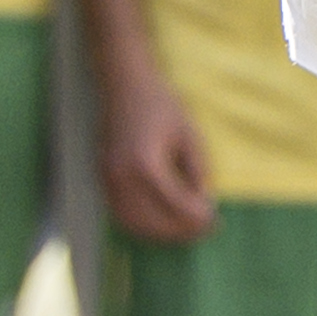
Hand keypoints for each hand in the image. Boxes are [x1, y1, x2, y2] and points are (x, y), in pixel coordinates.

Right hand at [100, 64, 216, 246]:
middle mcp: (121, 177)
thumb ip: (197, 170)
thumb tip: (203, 202)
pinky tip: (160, 221)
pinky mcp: (101, 178)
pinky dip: (141, 224)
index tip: (215, 221)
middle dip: (181, 230)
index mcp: (145, 164)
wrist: (123, 83)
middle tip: (204, 228)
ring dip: (160, 232)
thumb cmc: (160, 103)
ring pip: (134, 223)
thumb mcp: (189, 133)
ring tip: (184, 229)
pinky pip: (120, 213)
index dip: (198, 218)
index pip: (176, 205)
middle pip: (154, 221)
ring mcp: (107, 180)